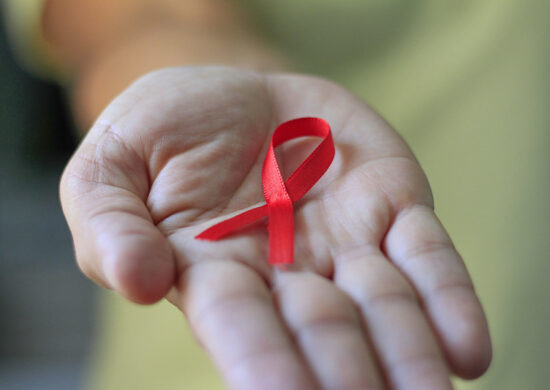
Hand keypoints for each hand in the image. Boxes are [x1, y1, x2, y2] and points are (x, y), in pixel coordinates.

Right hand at [60, 67, 490, 388]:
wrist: (229, 93)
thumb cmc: (161, 133)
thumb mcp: (108, 165)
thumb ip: (109, 223)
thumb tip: (135, 281)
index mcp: (212, 271)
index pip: (241, 327)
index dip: (265, 363)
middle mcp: (285, 271)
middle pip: (324, 329)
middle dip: (348, 372)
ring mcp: (344, 240)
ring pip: (385, 305)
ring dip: (410, 354)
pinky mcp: (389, 204)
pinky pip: (424, 255)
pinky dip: (447, 299)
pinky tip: (467, 350)